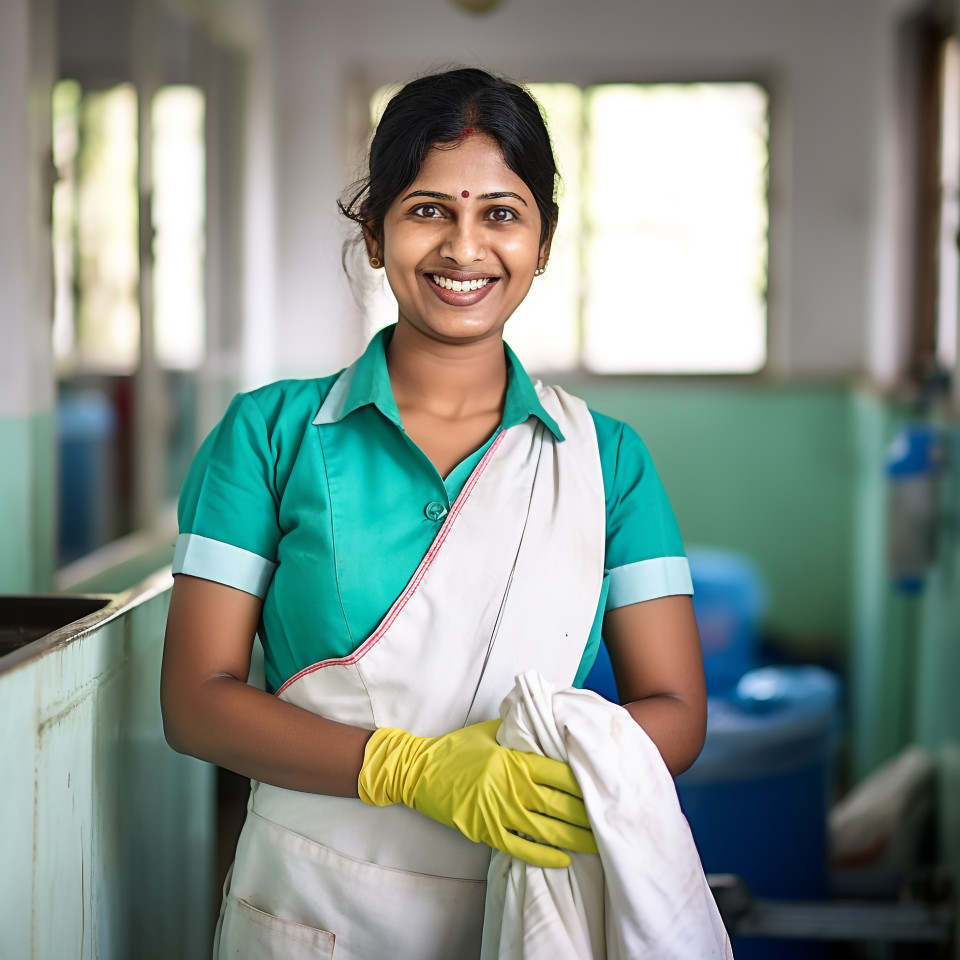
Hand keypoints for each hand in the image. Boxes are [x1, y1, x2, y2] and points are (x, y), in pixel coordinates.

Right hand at [357, 719, 596, 867]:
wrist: (419, 770)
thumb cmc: (456, 748)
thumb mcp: (490, 731)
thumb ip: (521, 732)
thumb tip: (549, 726)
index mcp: (514, 760)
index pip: (559, 773)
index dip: (584, 783)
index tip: (603, 788)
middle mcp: (510, 786)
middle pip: (559, 804)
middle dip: (587, 815)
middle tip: (612, 821)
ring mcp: (498, 811)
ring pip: (545, 829)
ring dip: (573, 838)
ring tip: (598, 844)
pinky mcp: (485, 831)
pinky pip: (521, 848)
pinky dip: (543, 856)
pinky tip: (563, 859)